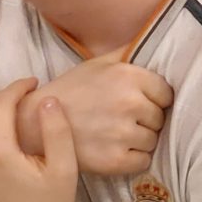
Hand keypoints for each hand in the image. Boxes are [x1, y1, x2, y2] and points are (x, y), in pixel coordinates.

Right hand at [33, 57, 171, 176]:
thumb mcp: (97, 63)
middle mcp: (129, 104)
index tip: (135, 103)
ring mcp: (122, 134)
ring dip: (138, 140)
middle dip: (144, 120)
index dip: (152, 99)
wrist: (35, 122)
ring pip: (152, 141)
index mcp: (129, 76)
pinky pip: (142, 161)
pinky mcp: (114, 160)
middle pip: (159, 118)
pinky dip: (132, 159)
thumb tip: (153, 39)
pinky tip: (114, 150)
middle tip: (120, 120)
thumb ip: (127, 53)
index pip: (165, 94)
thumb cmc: (69, 90)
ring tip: (114, 135)